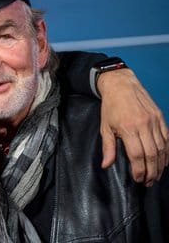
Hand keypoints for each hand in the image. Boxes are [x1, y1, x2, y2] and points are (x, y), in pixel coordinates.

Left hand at [98, 68, 167, 185]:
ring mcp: (154, 121)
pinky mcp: (160, 117)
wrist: (121, 85)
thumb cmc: (110, 106)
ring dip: (161, 165)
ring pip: (162, 148)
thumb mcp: (105, 127)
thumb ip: (108, 147)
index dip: (139, 170)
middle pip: (152, 155)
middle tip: (149, 182)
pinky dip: (167, 152)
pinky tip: (165, 161)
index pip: (137, 155)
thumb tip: (106, 165)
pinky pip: (167, 138)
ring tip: (157, 175)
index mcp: (128, 128)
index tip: (139, 179)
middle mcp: (144, 125)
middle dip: (152, 172)